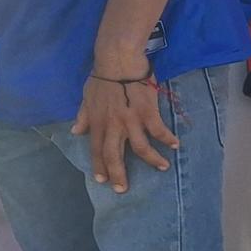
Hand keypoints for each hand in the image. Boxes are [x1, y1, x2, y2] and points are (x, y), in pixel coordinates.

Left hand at [72, 56, 177, 193]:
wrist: (118, 61)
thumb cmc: (102, 77)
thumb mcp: (87, 97)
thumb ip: (84, 116)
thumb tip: (76, 131)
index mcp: (97, 123)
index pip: (96, 150)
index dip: (99, 166)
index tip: (102, 180)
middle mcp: (113, 126)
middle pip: (114, 155)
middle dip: (118, 174)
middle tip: (123, 188)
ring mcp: (130, 120)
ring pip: (140, 147)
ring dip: (151, 159)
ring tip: (162, 167)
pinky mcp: (147, 112)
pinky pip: (158, 130)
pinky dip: (167, 138)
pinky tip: (175, 145)